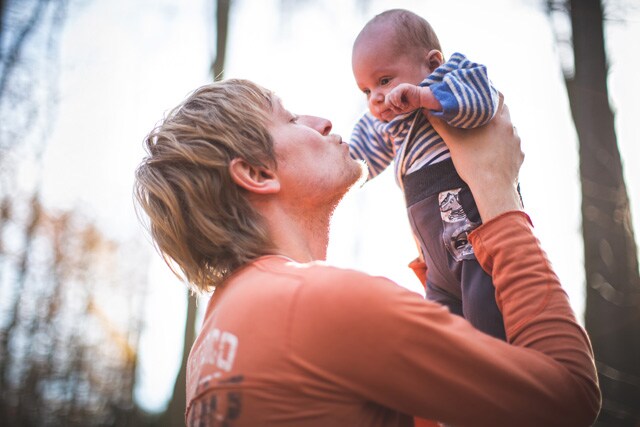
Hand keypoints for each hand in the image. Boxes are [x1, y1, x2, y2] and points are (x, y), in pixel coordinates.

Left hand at [386, 84, 421, 114]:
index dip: (390, 107)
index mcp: (393, 94)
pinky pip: (395, 94)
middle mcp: (395, 90)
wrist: (421, 100)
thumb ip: (392, 111)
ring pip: (390, 97)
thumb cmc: (411, 104)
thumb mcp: (400, 109)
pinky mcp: (402, 87)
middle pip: (387, 99)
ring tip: (403, 106)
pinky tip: (404, 104)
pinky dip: (398, 102)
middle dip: (392, 106)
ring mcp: (398, 87)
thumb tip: (382, 115)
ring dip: (396, 105)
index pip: (386, 101)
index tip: (398, 110)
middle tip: (400, 108)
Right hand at [427, 93, 523, 221]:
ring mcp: (517, 142)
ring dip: (498, 130)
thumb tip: (427, 110)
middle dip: (492, 112)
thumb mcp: (454, 143)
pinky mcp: (520, 156)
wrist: (493, 189)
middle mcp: (511, 127)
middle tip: (478, 116)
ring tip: (485, 136)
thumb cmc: (473, 164)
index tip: (479, 96)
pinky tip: (493, 153)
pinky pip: (512, 145)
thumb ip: (441, 125)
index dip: (488, 94)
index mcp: (497, 119)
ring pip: (508, 129)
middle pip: (504, 111)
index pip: (498, 96)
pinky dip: (504, 146)